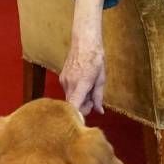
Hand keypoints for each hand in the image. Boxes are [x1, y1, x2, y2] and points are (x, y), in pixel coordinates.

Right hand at [59, 0, 106, 115]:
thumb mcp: (101, 79)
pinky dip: (76, 92)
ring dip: (80, 99)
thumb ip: (98, 97)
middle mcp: (69, 84)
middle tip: (93, 101)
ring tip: (90, 89)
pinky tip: (83, 84)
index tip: (83, 122)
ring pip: (70, 98)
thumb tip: (99, 111)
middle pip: (72, 105)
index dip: (78, 116)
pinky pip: (69, 91)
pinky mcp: (62, 77)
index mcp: (81, 84)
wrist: (84, 41)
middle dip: (83, 107)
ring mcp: (64, 81)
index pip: (74, 106)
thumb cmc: (95, 58)